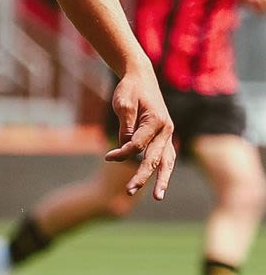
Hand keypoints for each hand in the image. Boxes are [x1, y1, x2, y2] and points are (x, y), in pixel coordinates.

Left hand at [104, 68, 175, 199]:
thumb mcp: (122, 103)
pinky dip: (163, 171)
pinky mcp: (164, 137)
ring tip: (157, 197)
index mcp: (156, 120)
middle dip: (142, 176)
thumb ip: (125, 127)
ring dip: (161, 179)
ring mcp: (167, 134)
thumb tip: (126, 149)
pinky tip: (159, 185)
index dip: (122, 153)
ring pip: (166, 161)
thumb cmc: (129, 89)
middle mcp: (165, 129)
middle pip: (154, 158)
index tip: (108, 156)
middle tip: (129, 190)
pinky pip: (166, 157)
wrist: (141, 78)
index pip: (138, 144)